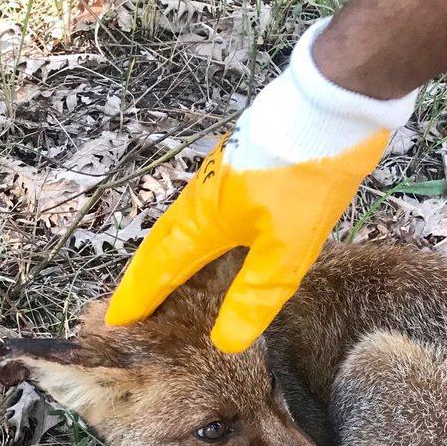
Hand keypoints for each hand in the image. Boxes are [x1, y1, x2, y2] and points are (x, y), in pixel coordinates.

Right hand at [105, 19, 415, 351]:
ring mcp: (218, 180)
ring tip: (162, 280)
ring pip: (179, 226)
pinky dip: (191, 237)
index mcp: (203, 222)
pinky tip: (208, 243)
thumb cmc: (305, 178)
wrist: (330, 103)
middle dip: (143, 278)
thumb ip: (255, 295)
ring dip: (165, 256)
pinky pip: (200, 213)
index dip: (139, 297)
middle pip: (160, 245)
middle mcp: (200, 200)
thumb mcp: (285, 249)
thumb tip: (224, 342)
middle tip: (129, 305)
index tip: (116, 320)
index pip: (159, 268)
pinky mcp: (239, 168)